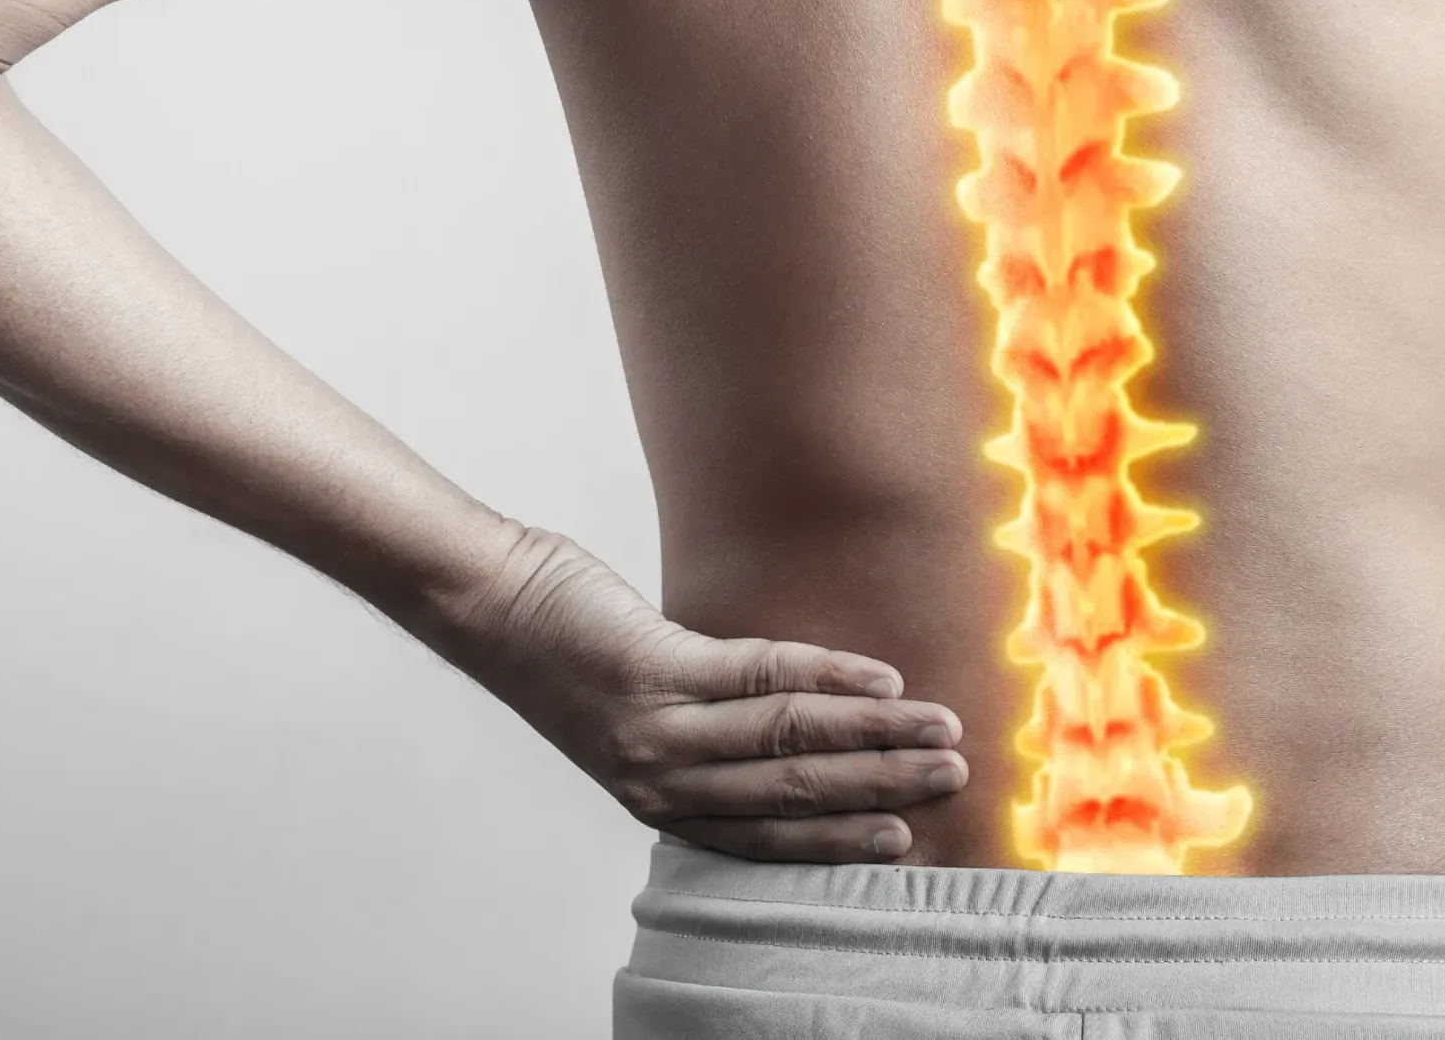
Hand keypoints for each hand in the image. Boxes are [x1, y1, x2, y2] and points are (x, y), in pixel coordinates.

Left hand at [437, 525, 966, 861]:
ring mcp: (656, 728)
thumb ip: (710, 736)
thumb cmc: (571, 653)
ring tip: (937, 728)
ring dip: (874, 735)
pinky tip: (878, 678)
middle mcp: (658, 779)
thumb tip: (802, 730)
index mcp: (658, 799)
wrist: (492, 603)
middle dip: (880, 788)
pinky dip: (828, 675)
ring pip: (786, 741)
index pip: (763, 838)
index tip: (904, 839)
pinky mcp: (654, 670)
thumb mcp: (642, 720)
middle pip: (790, 795)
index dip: (838, 841)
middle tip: (952, 777)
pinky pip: (760, 676)